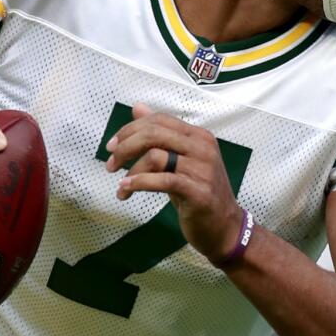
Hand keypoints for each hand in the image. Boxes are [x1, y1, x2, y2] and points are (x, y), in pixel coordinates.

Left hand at [104, 104, 242, 262]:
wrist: (224, 227)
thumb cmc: (199, 193)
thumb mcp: (180, 160)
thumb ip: (161, 134)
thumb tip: (137, 108)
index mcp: (198, 136)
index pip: (159, 120)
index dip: (131, 129)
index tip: (112, 145)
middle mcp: (202, 148)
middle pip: (154, 133)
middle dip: (125, 147)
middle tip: (110, 163)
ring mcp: (202, 169)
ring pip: (155, 157)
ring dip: (130, 171)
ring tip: (122, 186)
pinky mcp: (199, 192)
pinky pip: (163, 181)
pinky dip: (139, 183)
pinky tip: (126, 189)